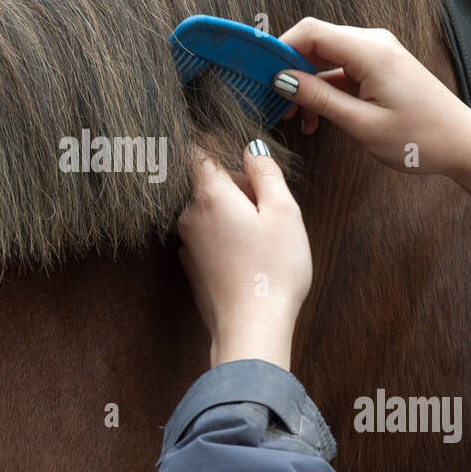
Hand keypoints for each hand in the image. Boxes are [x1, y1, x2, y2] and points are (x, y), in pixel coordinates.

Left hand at [177, 141, 311, 371]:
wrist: (252, 327)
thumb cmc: (273, 269)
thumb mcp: (284, 212)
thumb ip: (266, 172)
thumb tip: (251, 148)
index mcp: (209, 194)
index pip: (197, 150)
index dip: (217, 144)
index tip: (239, 152)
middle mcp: (189, 215)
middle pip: (207, 182)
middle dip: (237, 184)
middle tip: (269, 206)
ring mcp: (186, 243)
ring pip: (208, 210)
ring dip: (233, 212)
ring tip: (263, 238)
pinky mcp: (191, 267)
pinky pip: (208, 237)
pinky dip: (226, 237)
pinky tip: (250, 258)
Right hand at [273, 18, 470, 221]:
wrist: (464, 145)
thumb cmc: (421, 138)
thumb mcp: (362, 124)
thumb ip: (319, 99)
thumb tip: (282, 80)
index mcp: (370, 51)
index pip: (310, 32)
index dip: (278, 49)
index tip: (258, 75)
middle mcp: (373, 43)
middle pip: (314, 42)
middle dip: (288, 71)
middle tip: (274, 105)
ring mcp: (377, 54)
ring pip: (325, 58)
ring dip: (305, 85)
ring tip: (297, 120)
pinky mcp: (379, 67)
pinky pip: (340, 70)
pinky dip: (324, 90)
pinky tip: (317, 118)